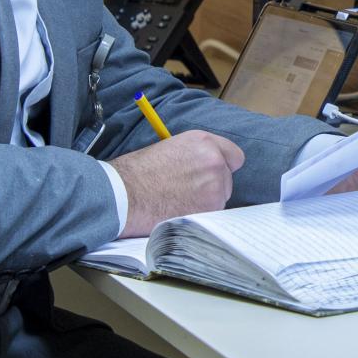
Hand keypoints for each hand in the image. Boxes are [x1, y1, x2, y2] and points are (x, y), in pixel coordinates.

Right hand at [110, 130, 246, 236]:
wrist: (124, 194)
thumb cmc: (138, 172)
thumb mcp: (171, 148)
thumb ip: (195, 156)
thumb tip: (204, 167)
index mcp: (204, 142)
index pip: (234, 156)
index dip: (223, 166)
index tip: (214, 174)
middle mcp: (214, 160)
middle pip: (226, 179)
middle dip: (212, 186)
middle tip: (188, 192)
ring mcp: (214, 186)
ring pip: (220, 198)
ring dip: (206, 202)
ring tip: (179, 202)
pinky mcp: (209, 208)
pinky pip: (213, 214)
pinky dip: (200, 215)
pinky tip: (180, 212)